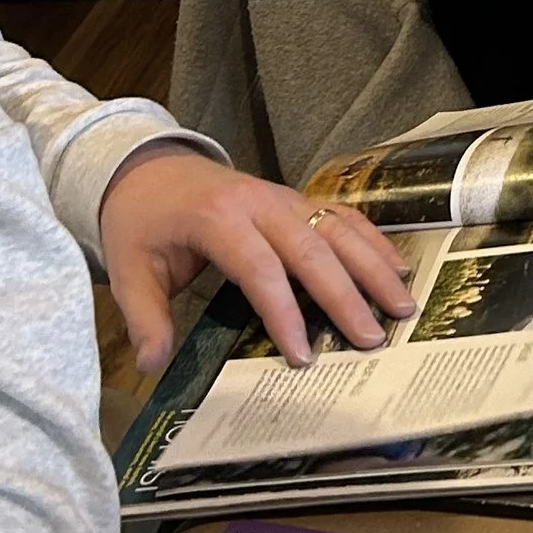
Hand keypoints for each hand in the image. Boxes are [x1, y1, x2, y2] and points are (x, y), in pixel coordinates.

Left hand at [98, 142, 417, 376]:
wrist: (149, 167)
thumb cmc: (141, 221)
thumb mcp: (129, 269)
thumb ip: (146, 317)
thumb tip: (153, 365)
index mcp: (217, 218)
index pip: (259, 269)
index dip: (283, 312)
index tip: (303, 355)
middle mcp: (259, 203)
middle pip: (311, 248)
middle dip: (345, 295)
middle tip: (372, 338)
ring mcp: (283, 197)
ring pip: (337, 229)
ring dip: (373, 266)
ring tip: (402, 305)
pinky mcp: (296, 199)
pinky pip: (341, 215)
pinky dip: (372, 240)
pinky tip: (397, 267)